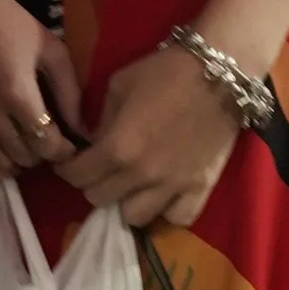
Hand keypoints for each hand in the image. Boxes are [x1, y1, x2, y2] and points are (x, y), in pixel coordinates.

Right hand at [0, 0, 85, 182]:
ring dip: (18, 162)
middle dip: (43, 153)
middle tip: (47, 140)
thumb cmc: (8, 23)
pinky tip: (1, 162)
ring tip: (26, 147)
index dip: (63, 150)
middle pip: (25, 156)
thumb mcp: (49, 50)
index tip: (69, 145)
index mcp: (17, 93)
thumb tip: (83, 130)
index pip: (47, 144)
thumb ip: (70, 92)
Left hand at [60, 47, 243, 229]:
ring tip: (131, 186)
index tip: (70, 162)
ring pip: (134, 217)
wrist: (221, 72)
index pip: (77, 176)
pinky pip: (177, 218)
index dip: (68, 169)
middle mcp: (141, 174)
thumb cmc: (166, 71)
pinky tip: (163, 195)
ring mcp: (173, 186)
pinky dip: (166, 211)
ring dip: (127, 201)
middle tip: (101, 169)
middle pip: (99, 199)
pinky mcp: (201, 188)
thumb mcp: (119, 86)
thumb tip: (94, 143)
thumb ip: (101, 121)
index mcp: (117, 146)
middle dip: (94, 182)